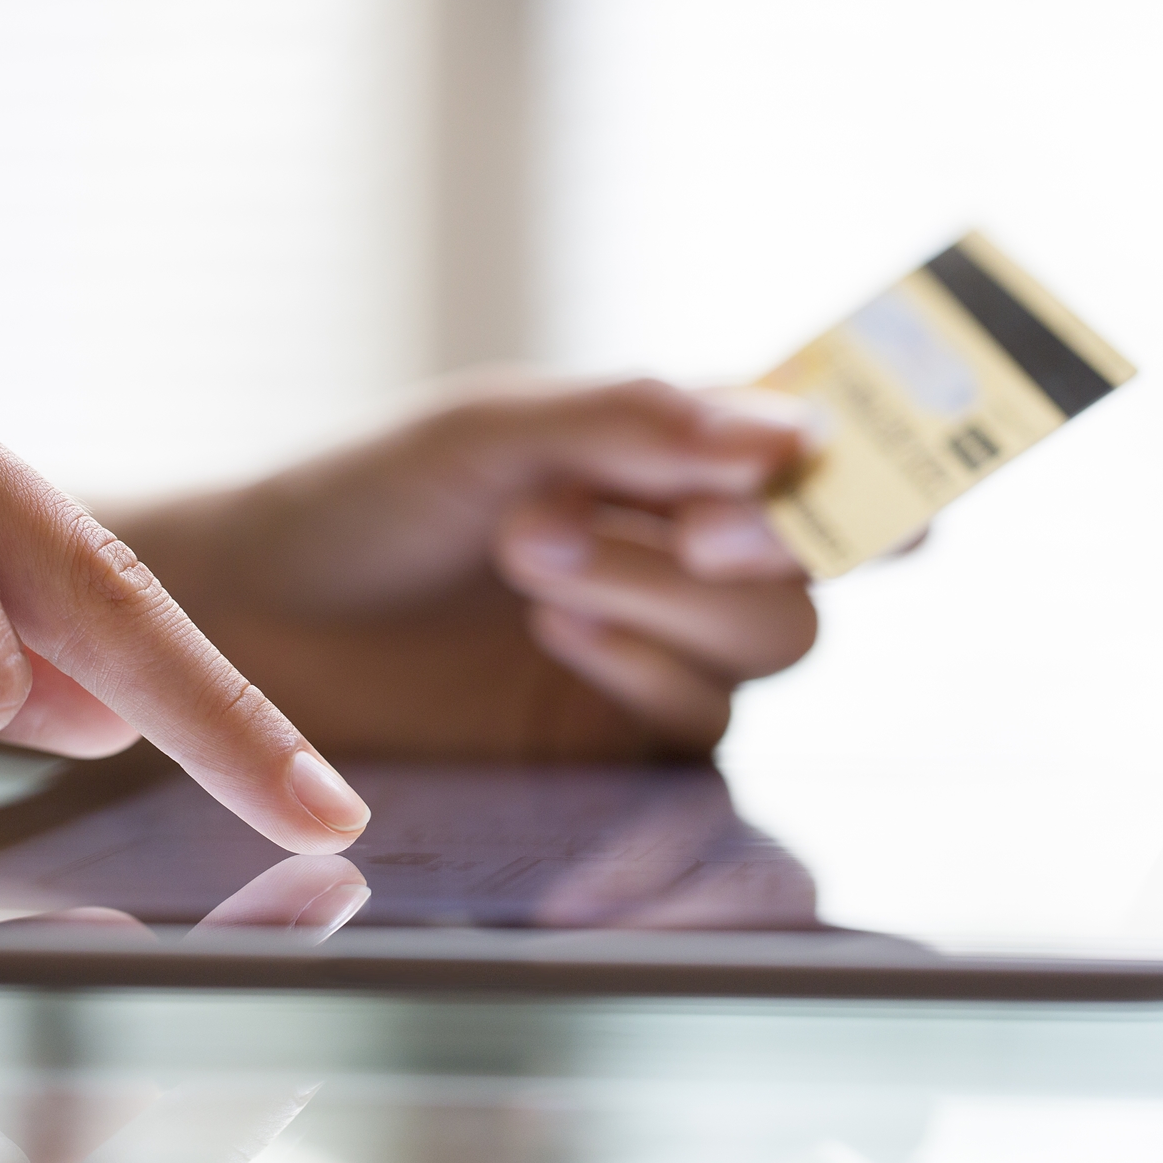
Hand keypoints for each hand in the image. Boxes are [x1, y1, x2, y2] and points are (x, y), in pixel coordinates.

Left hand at [111, 376, 817, 760]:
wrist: (255, 618)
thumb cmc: (365, 500)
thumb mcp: (494, 431)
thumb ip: (639, 423)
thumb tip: (796, 433)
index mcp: (662, 455)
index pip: (807, 453)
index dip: (875, 464)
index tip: (907, 480)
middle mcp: (676, 553)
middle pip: (814, 564)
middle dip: (754, 542)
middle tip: (684, 523)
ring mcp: (653, 650)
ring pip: (770, 641)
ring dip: (674, 597)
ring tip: (539, 560)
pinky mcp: (615, 739)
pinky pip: (700, 719)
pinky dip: (645, 670)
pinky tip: (555, 636)